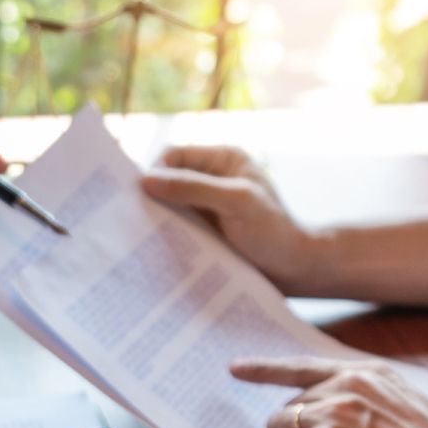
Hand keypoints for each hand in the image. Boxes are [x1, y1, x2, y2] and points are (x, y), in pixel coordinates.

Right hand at [142, 146, 324, 294]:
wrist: (296, 271)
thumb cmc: (273, 232)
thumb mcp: (235, 203)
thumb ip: (193, 188)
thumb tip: (146, 181)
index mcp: (224, 159)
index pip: (175, 156)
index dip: (155, 172)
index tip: (138, 197)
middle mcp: (215, 179)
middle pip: (169, 181)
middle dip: (153, 198)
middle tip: (131, 220)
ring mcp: (210, 207)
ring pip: (171, 207)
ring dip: (158, 221)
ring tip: (140, 239)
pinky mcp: (207, 232)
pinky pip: (178, 229)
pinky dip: (167, 237)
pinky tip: (156, 251)